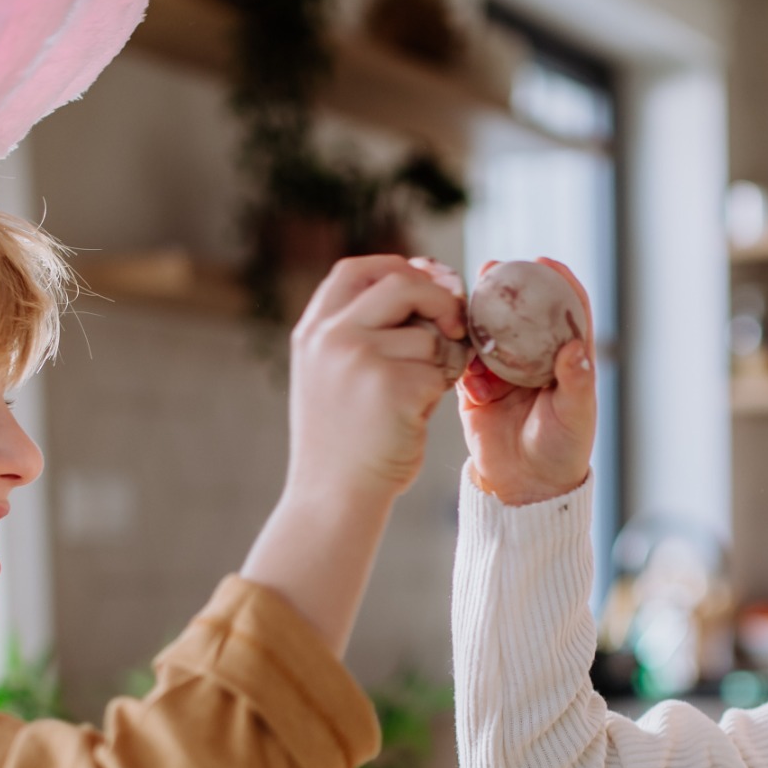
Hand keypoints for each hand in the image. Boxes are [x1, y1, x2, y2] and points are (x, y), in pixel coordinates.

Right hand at [285, 254, 467, 510]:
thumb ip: (360, 332)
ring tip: (419, 395)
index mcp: (313, 330)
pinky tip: (417, 416)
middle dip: (439, 299)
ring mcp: (358, 358)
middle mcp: (330, 337)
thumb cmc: (344, 441)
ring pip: (428, 334)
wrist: (333, 498)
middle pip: (400, 283)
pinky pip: (438, 370)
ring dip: (440, 360)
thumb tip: (423, 281)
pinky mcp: (391, 386)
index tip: (428, 284)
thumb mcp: (332, 375)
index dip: (399, 268)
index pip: (357, 268)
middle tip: (455, 325)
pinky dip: (440, 390)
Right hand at [457, 258, 596, 506]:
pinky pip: (464, 363)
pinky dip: (462, 359)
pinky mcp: (475, 388)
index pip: (566, 311)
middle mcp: (533, 359)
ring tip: (467, 306)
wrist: (524, 486)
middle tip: (493, 269)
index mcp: (564, 359)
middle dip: (507, 288)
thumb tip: (575, 348)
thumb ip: (575, 382)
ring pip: (487, 332)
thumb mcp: (575, 416)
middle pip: (520, 313)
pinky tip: (466, 368)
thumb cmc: (562, 451)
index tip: (545, 262)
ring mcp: (502, 371)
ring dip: (476, 317)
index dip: (558, 282)